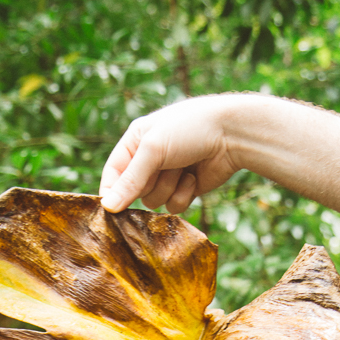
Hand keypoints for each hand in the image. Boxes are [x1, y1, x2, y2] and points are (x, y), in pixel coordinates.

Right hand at [99, 95, 240, 213]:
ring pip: (153, 202)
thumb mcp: (153, 150)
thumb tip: (107, 207)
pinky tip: (193, 177)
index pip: (112, 175)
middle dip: (149, 184)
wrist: (232, 134)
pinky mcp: (184, 190)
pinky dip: (183, 194)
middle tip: (164, 168)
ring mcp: (167, 176)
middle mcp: (148, 160)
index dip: (112, 193)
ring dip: (168, 188)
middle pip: (133, 193)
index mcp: (135, 143)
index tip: (111, 210)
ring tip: (183, 168)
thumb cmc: (189, 129)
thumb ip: (129, 181)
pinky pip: (172, 207)